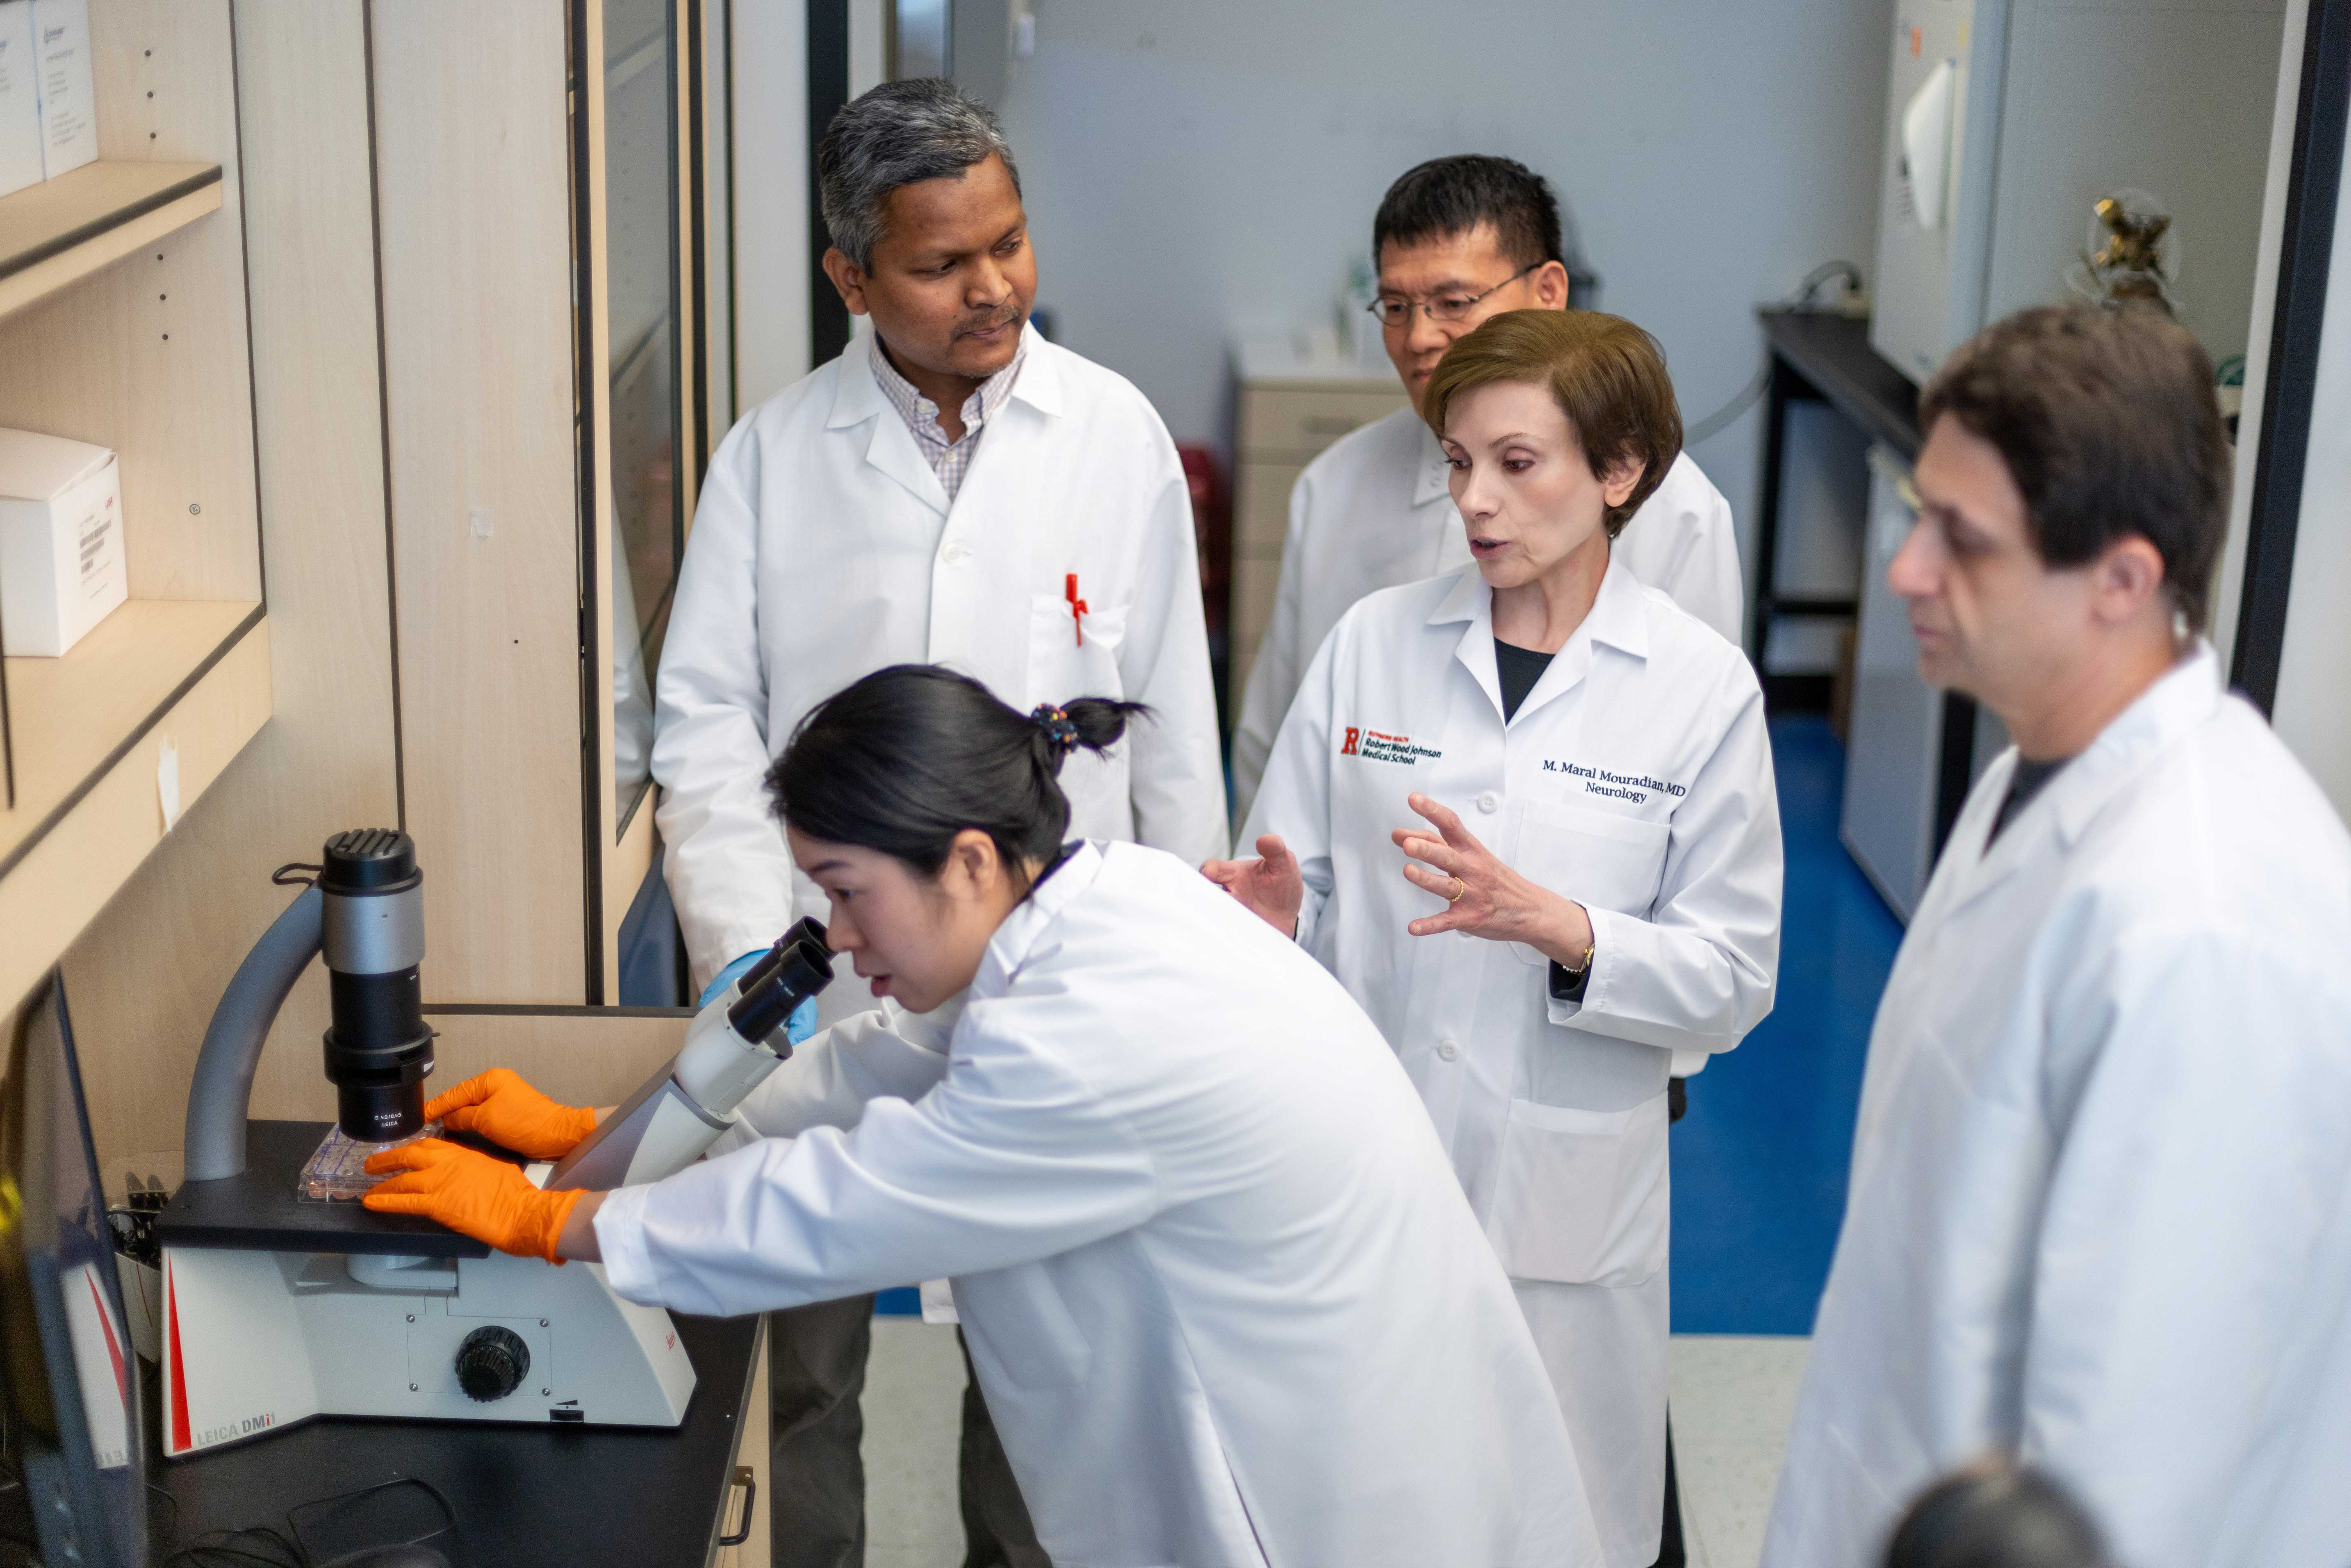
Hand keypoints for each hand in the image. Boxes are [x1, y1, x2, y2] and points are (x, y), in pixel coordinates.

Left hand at [362, 1139, 584, 1262]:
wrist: (518, 1210)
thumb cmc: (514, 1190)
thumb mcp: (495, 1166)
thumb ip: (475, 1164)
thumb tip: (467, 1170)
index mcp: (462, 1153)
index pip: (430, 1144)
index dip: (412, 1148)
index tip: (402, 1151)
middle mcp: (446, 1163)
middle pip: (409, 1155)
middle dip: (388, 1159)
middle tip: (372, 1164)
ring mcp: (439, 1183)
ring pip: (401, 1179)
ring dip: (382, 1182)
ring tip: (368, 1186)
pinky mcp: (436, 1205)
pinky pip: (403, 1202)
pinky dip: (385, 1202)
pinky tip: (371, 1203)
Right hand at [425, 1068, 597, 1158]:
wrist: (554, 1134)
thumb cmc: (522, 1124)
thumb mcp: (485, 1120)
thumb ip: (461, 1117)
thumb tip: (445, 1119)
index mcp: (490, 1079)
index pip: (455, 1092)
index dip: (435, 1105)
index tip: (419, 1116)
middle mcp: (495, 1083)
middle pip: (462, 1098)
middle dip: (444, 1111)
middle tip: (423, 1125)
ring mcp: (502, 1096)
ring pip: (471, 1107)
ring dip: (455, 1117)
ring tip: (436, 1129)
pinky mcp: (507, 1110)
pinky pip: (482, 1114)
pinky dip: (469, 1121)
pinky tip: (457, 1130)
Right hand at [1201, 834, 1304, 936]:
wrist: (1287, 915)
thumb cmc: (1281, 885)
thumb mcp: (1283, 864)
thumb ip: (1275, 849)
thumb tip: (1264, 839)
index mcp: (1233, 875)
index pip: (1213, 869)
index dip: (1208, 870)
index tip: (1209, 874)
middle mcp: (1227, 895)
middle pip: (1204, 894)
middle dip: (1199, 896)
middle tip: (1203, 901)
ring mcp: (1230, 915)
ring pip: (1211, 916)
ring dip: (1211, 918)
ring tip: (1215, 923)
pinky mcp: (1236, 933)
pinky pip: (1224, 936)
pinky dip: (1224, 937)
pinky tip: (1228, 942)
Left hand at [1392, 792, 1594, 966]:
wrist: (1530, 910)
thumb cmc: (1497, 879)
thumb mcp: (1474, 856)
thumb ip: (1438, 846)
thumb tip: (1403, 836)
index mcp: (1473, 851)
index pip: (1451, 825)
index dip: (1432, 811)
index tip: (1413, 799)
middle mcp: (1472, 870)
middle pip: (1447, 856)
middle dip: (1427, 849)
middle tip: (1408, 844)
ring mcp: (1471, 895)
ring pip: (1445, 886)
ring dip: (1426, 879)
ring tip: (1408, 871)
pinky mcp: (1469, 918)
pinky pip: (1446, 922)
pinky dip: (1429, 926)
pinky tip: (1413, 928)